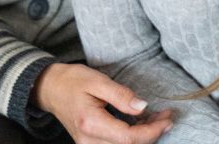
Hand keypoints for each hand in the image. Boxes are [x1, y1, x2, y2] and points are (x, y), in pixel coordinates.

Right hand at [35, 62, 173, 143]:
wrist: (51, 89)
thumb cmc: (73, 81)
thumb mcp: (97, 80)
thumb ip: (121, 95)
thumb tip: (143, 107)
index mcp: (90, 123)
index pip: (128, 139)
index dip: (152, 131)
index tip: (167, 117)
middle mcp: (88, 141)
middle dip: (152, 134)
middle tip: (166, 116)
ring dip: (143, 137)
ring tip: (155, 119)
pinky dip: (132, 138)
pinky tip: (140, 124)